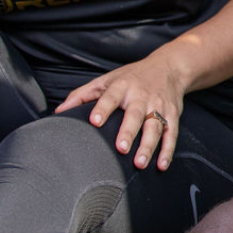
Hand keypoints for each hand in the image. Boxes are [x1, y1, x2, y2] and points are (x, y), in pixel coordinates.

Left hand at [55, 54, 187, 170]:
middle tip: (121, 148)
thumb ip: (83, 95)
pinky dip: (168, 150)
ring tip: (139, 163)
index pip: (110, 97)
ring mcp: (159, 106)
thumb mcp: (107, 79)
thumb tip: (59, 112)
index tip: (94, 121)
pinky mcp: (172, 115)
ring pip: (155, 127)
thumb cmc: (133, 77)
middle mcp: (142, 96)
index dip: (102, 108)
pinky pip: (171, 134)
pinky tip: (161, 165)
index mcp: (122, 86)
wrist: (169, 67)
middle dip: (129, 132)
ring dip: (148, 146)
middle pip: (136, 115)